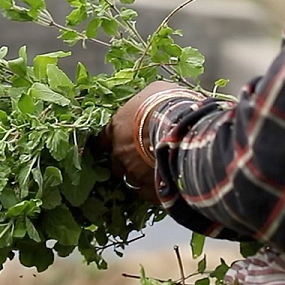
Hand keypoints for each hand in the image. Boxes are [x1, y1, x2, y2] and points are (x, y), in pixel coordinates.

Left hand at [100, 81, 185, 203]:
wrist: (181, 127)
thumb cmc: (167, 104)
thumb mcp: (155, 91)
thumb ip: (146, 102)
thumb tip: (153, 100)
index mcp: (116, 128)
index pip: (102, 140)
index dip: (107, 144)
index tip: (106, 147)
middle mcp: (120, 152)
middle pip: (116, 163)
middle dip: (126, 162)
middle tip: (140, 158)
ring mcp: (134, 172)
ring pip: (132, 179)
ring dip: (140, 175)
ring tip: (155, 170)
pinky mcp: (151, 188)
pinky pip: (149, 192)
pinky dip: (155, 188)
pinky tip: (165, 182)